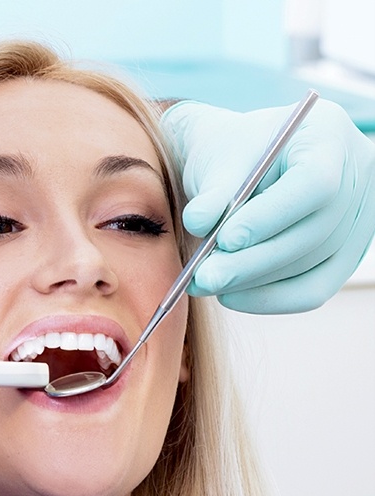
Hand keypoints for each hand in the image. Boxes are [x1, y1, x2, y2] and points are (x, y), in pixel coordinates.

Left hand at [163, 99, 374, 312]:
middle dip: (251, 261)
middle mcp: (355, 176)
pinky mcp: (344, 256)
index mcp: (327, 135)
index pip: (314, 183)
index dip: (269, 216)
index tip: (225, 239)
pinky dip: (268, 299)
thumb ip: (211, 190)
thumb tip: (198, 223)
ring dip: (252, 282)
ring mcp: (356, 220)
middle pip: (312, 232)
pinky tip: (230, 295)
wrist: (243, 164)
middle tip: (204, 277)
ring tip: (205, 282)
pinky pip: (312, 290)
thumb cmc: (232, 154)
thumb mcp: (217, 158)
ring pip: (309, 266)